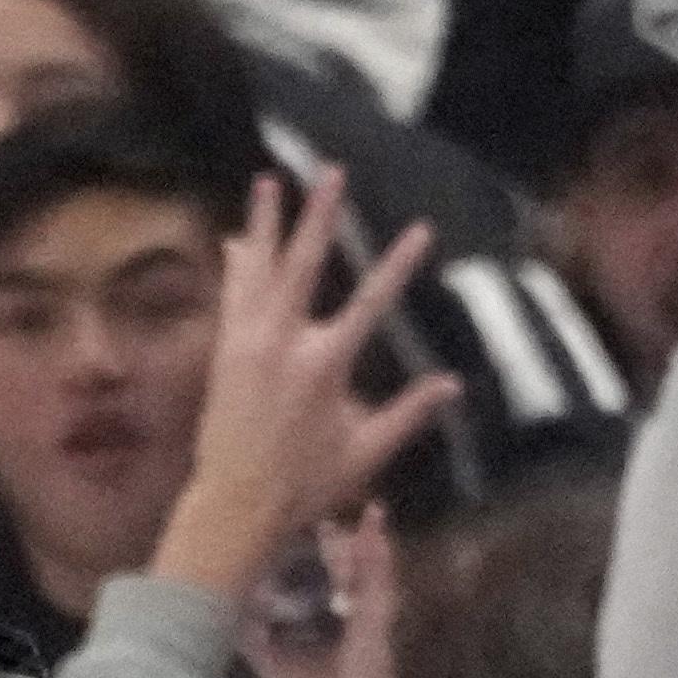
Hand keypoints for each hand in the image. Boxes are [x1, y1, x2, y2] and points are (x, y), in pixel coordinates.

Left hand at [152, 170, 455, 600]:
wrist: (235, 505)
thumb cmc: (305, 485)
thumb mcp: (365, 453)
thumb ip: (408, 414)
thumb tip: (452, 385)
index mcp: (325, 365)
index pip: (371, 302)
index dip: (399, 264)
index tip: (422, 228)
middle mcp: (284, 343)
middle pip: (305, 264)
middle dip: (320, 216)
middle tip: (331, 172)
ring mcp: (249, 343)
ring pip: (259, 269)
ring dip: (266, 223)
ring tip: (269, 180)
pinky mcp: (225, 351)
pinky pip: (233, 295)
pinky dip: (237, 264)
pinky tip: (236, 238)